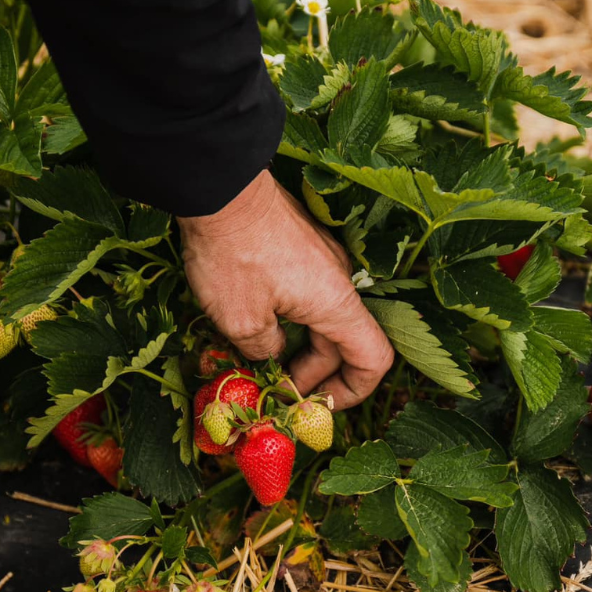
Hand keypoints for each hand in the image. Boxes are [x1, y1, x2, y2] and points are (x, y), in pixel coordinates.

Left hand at [175, 169, 393, 408]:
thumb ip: (265, 351)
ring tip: (257, 360)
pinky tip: (249, 323)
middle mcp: (338, 280)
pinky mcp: (297, 244)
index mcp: (336, 304)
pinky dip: (287, 317)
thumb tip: (272, 355)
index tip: (318, 405)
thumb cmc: (231, 255)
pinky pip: (304, 292)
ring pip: (320, 316)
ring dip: (296, 345)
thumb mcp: (241, 321)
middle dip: (313, 373)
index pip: (374, 359)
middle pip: (343, 341)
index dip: (353, 391)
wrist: (217, 186)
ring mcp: (319, 258)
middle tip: (275, 389)